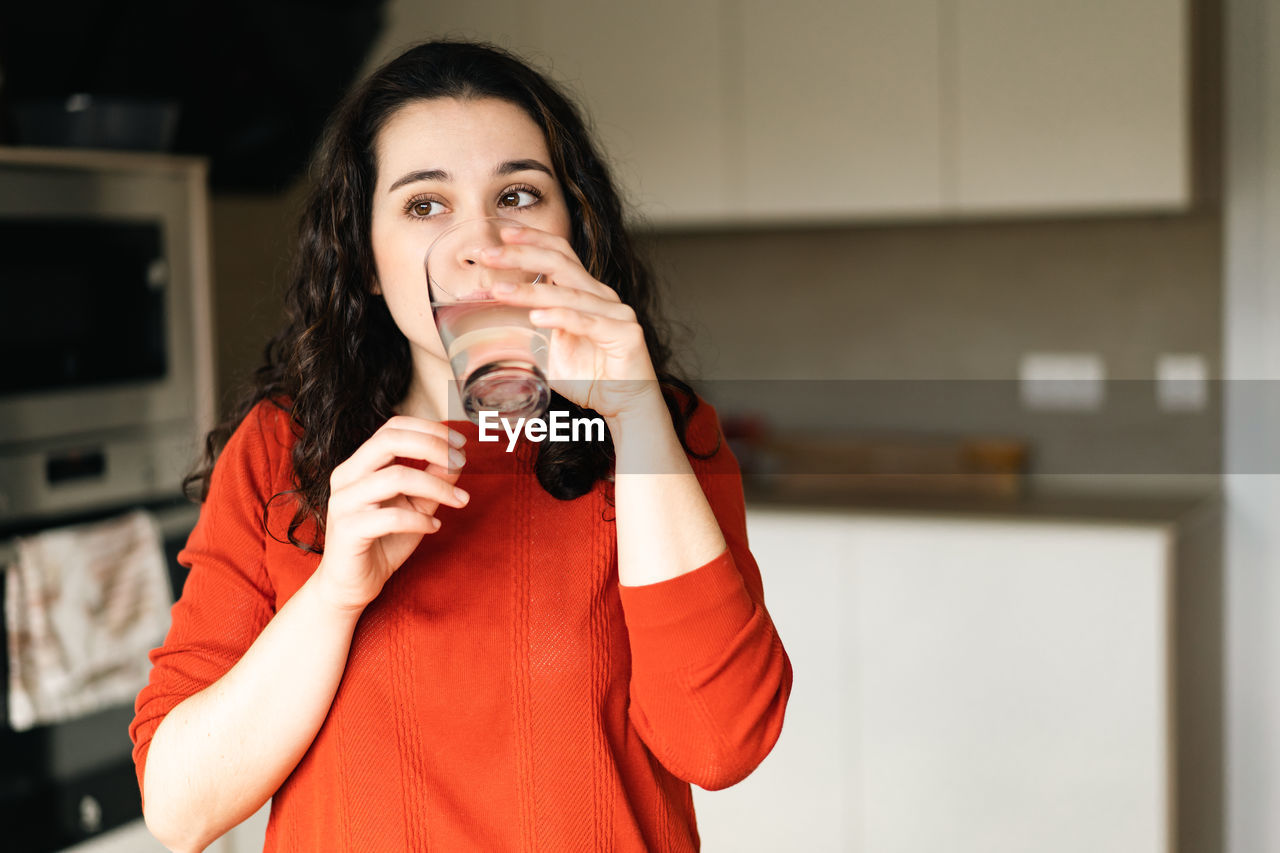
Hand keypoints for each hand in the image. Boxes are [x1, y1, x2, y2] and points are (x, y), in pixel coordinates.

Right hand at [314, 416, 468, 610]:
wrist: (352, 584)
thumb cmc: (383, 541)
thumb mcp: (416, 506)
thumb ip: (434, 481)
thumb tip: (457, 459)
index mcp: (360, 464)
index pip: (393, 428)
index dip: (429, 429)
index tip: (460, 442)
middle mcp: (346, 476)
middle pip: (389, 440)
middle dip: (432, 445)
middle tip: (460, 461)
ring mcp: (343, 502)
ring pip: (395, 476)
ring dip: (436, 486)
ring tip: (459, 501)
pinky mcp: (347, 530)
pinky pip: (391, 517)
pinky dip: (420, 520)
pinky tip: (435, 528)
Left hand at [480, 226, 660, 420]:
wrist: (625, 405)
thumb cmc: (589, 378)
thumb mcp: (550, 349)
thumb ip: (529, 332)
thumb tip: (488, 321)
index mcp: (585, 293)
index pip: (560, 253)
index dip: (533, 239)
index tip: (502, 232)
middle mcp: (602, 296)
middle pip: (561, 263)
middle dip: (522, 255)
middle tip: (488, 254)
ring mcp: (617, 313)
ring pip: (569, 293)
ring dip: (530, 290)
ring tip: (499, 290)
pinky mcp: (626, 335)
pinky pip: (587, 322)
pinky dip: (560, 318)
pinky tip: (536, 317)